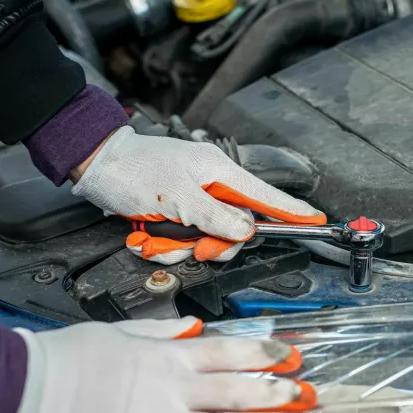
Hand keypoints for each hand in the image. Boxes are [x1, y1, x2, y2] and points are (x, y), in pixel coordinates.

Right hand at [0, 317, 315, 412]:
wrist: (26, 385)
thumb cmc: (65, 356)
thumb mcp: (119, 332)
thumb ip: (161, 334)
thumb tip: (192, 329)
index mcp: (167, 356)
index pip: (228, 351)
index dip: (264, 353)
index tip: (291, 356)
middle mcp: (170, 389)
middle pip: (235, 389)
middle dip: (275, 393)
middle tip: (306, 397)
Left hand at [71, 127, 325, 263]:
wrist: (96, 166)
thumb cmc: (132, 170)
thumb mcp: (175, 196)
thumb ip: (214, 216)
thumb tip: (246, 232)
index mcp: (219, 172)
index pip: (265, 197)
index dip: (292, 211)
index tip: (316, 221)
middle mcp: (211, 187)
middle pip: (234, 230)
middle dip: (210, 244)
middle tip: (192, 245)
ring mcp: (194, 202)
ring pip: (205, 240)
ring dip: (178, 246)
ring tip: (155, 235)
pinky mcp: (176, 215)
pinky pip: (183, 241)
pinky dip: (163, 244)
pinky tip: (146, 235)